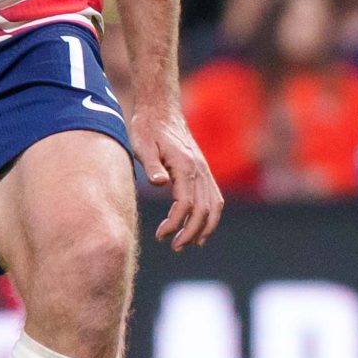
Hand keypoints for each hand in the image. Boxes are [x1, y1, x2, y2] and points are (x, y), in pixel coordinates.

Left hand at [130, 102, 223, 251]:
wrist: (160, 109)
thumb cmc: (147, 128)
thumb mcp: (143, 144)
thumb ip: (152, 165)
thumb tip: (160, 183)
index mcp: (185, 166)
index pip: (185, 204)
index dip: (175, 224)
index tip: (160, 236)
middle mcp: (199, 170)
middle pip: (203, 210)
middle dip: (190, 232)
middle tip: (174, 247)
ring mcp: (204, 170)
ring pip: (214, 206)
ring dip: (204, 228)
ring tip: (188, 244)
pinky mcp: (203, 170)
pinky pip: (215, 198)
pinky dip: (212, 216)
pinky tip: (201, 229)